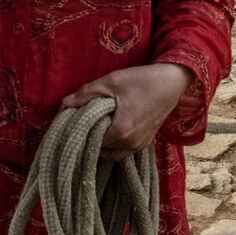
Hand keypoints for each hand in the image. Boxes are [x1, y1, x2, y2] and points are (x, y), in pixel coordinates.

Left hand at [62, 63, 194, 159]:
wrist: (172, 82)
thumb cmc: (141, 80)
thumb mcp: (111, 82)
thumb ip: (85, 94)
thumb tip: (63, 104)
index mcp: (120, 131)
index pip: (90, 141)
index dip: (79, 133)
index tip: (73, 124)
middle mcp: (130, 144)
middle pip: (100, 150)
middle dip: (89, 139)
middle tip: (83, 125)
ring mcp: (139, 146)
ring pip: (111, 154)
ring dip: (102, 145)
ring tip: (96, 128)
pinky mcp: (145, 143)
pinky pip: (123, 152)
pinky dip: (114, 146)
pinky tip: (110, 131)